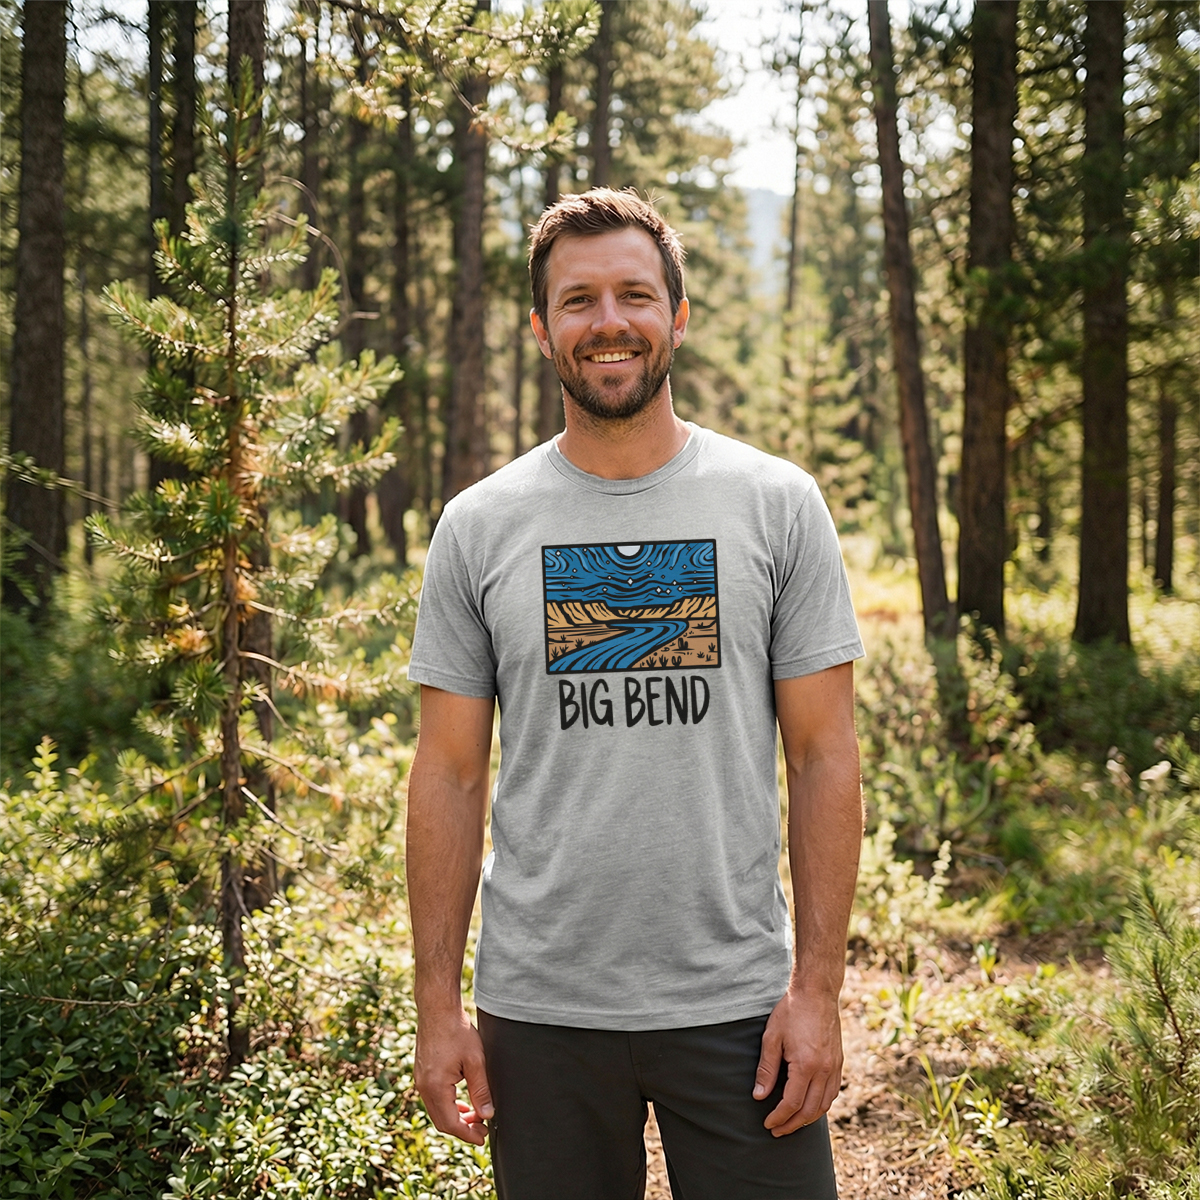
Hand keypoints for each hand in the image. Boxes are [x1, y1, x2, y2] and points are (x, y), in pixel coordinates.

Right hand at [414, 1008, 494, 1145]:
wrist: (437, 1009)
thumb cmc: (456, 1031)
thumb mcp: (475, 1061)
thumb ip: (481, 1090)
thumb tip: (487, 1114)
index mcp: (435, 1087)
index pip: (451, 1123)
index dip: (468, 1134)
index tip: (483, 1137)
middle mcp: (424, 1087)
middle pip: (442, 1121)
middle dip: (462, 1128)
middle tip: (482, 1129)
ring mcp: (420, 1080)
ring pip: (437, 1111)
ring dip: (455, 1117)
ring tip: (475, 1116)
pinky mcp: (422, 1073)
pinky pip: (434, 1098)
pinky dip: (448, 1105)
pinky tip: (462, 1102)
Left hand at [753, 986, 843, 1136]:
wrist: (817, 993)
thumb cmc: (791, 1012)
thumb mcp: (772, 1037)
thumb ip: (766, 1069)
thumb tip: (759, 1096)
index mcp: (806, 1065)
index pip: (791, 1103)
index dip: (779, 1117)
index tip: (768, 1124)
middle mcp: (824, 1070)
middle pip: (809, 1110)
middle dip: (792, 1124)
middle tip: (777, 1130)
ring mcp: (835, 1067)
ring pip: (824, 1105)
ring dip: (808, 1118)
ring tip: (792, 1123)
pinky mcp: (839, 1062)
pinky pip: (832, 1092)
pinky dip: (821, 1105)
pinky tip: (810, 1106)